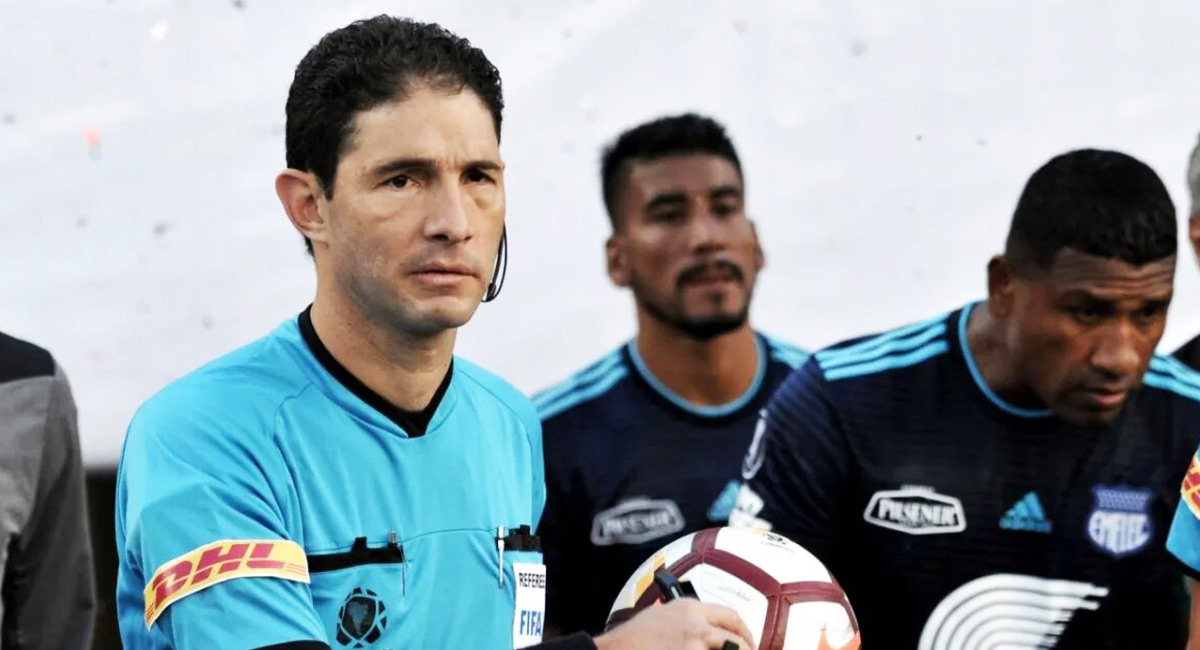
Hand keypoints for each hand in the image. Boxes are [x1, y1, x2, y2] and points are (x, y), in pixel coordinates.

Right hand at [592, 599, 756, 649]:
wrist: (618, 649)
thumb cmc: (632, 637)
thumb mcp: (658, 615)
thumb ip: (680, 616)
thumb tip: (695, 623)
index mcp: (690, 608)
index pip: (730, 615)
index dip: (743, 630)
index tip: (746, 641)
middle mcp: (697, 623)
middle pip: (736, 635)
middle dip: (747, 647)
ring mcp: (695, 643)